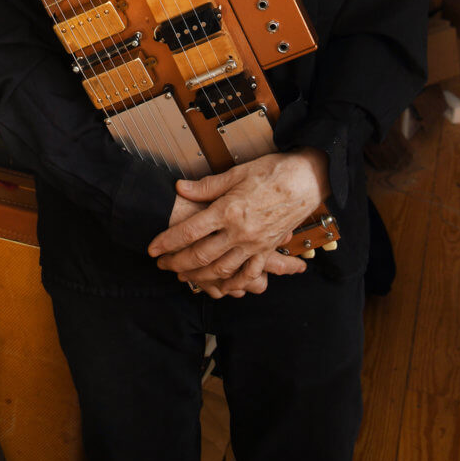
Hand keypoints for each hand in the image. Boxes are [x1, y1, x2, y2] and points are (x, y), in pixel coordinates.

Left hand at [147, 149, 328, 297]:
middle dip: (177, 263)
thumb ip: (207, 186)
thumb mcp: (236, 173)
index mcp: (228, 210)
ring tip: (183, 277)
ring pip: (221, 269)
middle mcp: (239, 232)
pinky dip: (234, 284)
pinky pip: (249, 275)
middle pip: (201, 256)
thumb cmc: (272, 172)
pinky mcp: (266, 249)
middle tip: (162, 265)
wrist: (306, 180)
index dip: (168, 242)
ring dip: (199, 277)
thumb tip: (181, 188)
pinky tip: (221, 288)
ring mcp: (254, 244)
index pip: (190, 232)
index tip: (153, 248)